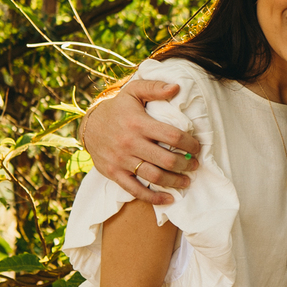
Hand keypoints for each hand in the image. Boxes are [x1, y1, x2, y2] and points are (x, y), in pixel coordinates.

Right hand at [82, 80, 201, 203]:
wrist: (88, 125)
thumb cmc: (117, 108)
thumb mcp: (133, 92)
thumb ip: (154, 87)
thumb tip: (176, 88)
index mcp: (138, 123)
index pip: (172, 136)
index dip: (189, 144)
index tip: (197, 147)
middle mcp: (130, 143)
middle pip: (166, 159)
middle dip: (185, 164)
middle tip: (194, 165)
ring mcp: (121, 160)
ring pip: (154, 176)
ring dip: (175, 181)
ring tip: (186, 181)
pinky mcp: (114, 173)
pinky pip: (136, 190)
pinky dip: (154, 197)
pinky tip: (169, 199)